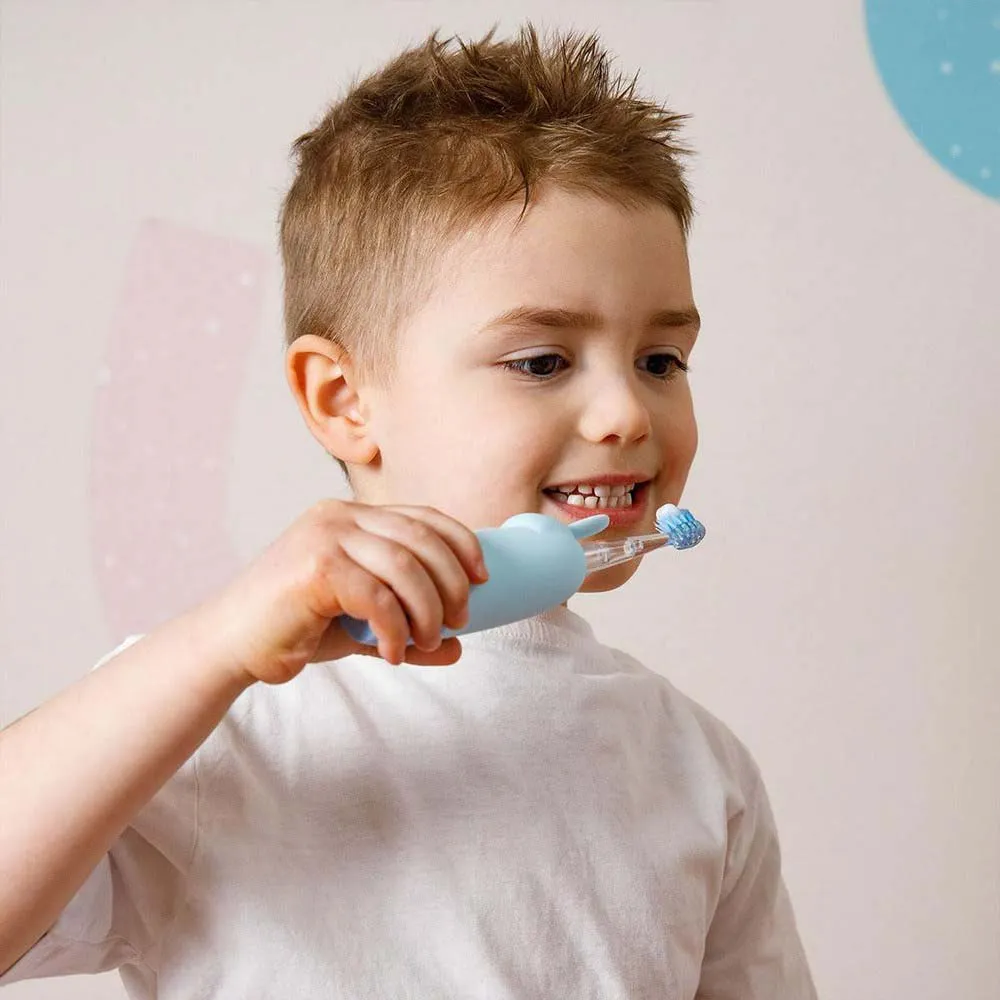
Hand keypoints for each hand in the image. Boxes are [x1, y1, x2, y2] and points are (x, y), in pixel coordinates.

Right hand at [193, 500, 487, 684]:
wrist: (231, 644)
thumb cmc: (294, 629)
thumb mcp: (362, 625)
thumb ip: (407, 628)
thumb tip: (460, 649)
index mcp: (351, 516)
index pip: (423, 517)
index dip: (461, 543)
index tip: (482, 578)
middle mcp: (339, 516)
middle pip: (422, 539)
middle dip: (451, 583)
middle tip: (458, 621)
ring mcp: (325, 536)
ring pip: (405, 566)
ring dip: (428, 609)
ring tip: (427, 642)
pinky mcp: (315, 566)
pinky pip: (378, 596)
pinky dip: (396, 629)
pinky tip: (393, 653)